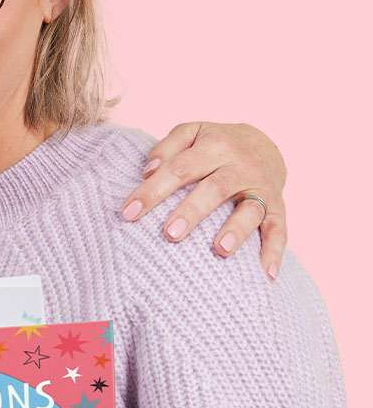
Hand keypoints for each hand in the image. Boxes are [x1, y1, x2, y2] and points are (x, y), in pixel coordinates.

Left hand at [120, 121, 287, 278]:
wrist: (264, 144)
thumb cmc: (214, 144)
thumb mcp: (191, 133)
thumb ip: (166, 148)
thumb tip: (147, 171)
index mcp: (214, 146)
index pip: (179, 169)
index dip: (153, 191)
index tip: (128, 213)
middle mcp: (240, 166)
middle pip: (214, 189)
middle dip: (192, 212)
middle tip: (169, 234)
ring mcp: (261, 188)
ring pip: (251, 210)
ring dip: (236, 230)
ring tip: (219, 251)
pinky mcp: (278, 208)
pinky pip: (279, 230)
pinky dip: (274, 251)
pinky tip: (266, 275)